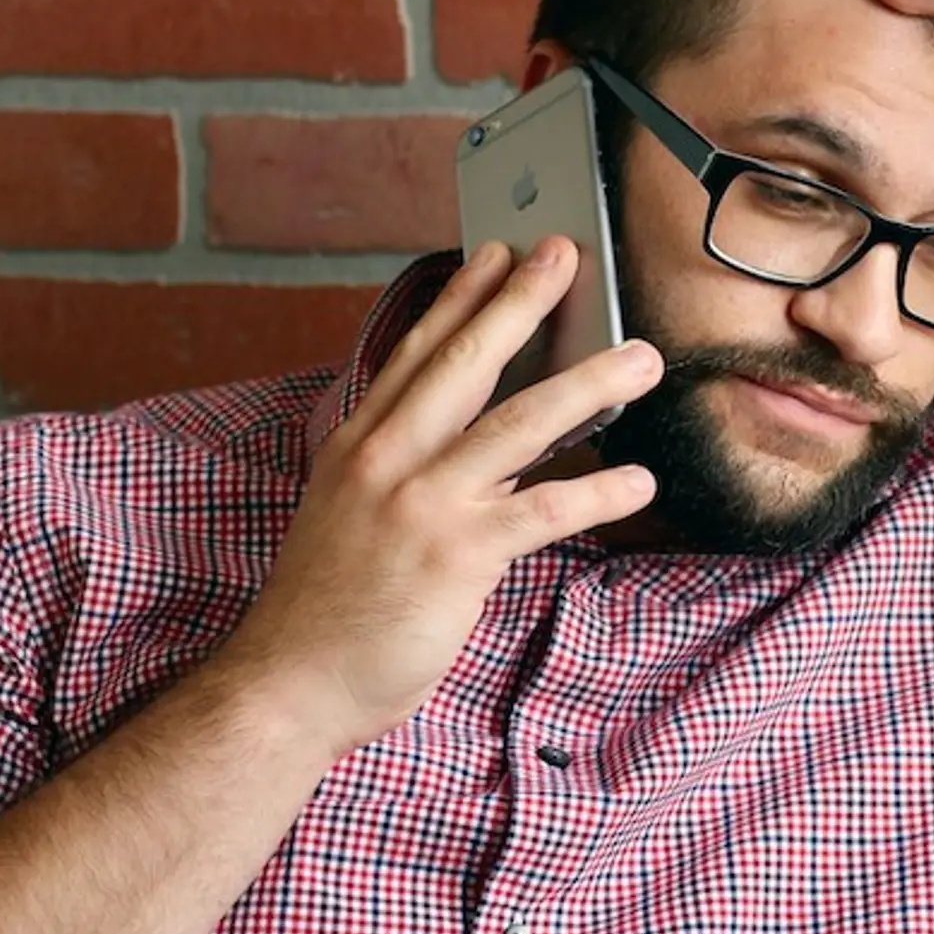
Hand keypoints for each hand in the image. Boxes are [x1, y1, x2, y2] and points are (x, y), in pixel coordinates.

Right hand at [216, 237, 663, 756]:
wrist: (291, 681)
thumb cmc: (330, 609)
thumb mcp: (357, 518)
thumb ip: (412, 476)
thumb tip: (487, 452)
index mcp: (359, 446)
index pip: (416, 354)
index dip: (460, 299)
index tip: (494, 252)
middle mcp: (386, 460)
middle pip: (465, 364)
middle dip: (520, 303)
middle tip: (566, 253)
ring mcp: (421, 503)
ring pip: (518, 425)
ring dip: (588, 385)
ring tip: (642, 357)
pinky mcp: (457, 554)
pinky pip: (543, 511)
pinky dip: (598, 491)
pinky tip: (641, 480)